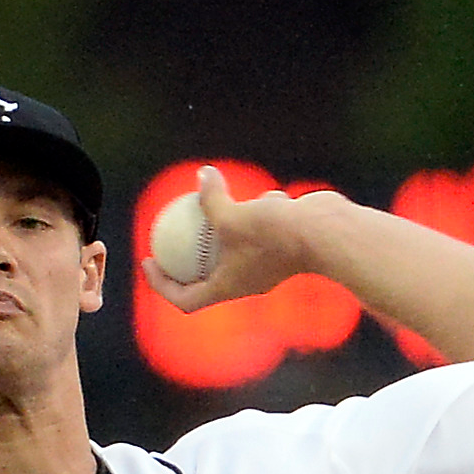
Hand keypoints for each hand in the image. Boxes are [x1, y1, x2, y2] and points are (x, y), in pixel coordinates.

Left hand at [142, 166, 334, 312]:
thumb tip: (202, 175)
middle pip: (207, 279)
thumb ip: (212, 199)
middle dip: (186, 261)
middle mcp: (245, 283)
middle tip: (171, 237)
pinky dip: (259, 217)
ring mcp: (265, 268)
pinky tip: (265, 197)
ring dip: (226, 232)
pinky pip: (263, 234)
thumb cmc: (273, 233)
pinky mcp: (283, 251)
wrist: (325, 235)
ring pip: (238, 250)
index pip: (185, 299)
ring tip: (217, 206)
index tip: (149, 262)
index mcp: (227, 288)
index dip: (162, 285)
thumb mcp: (232, 215)